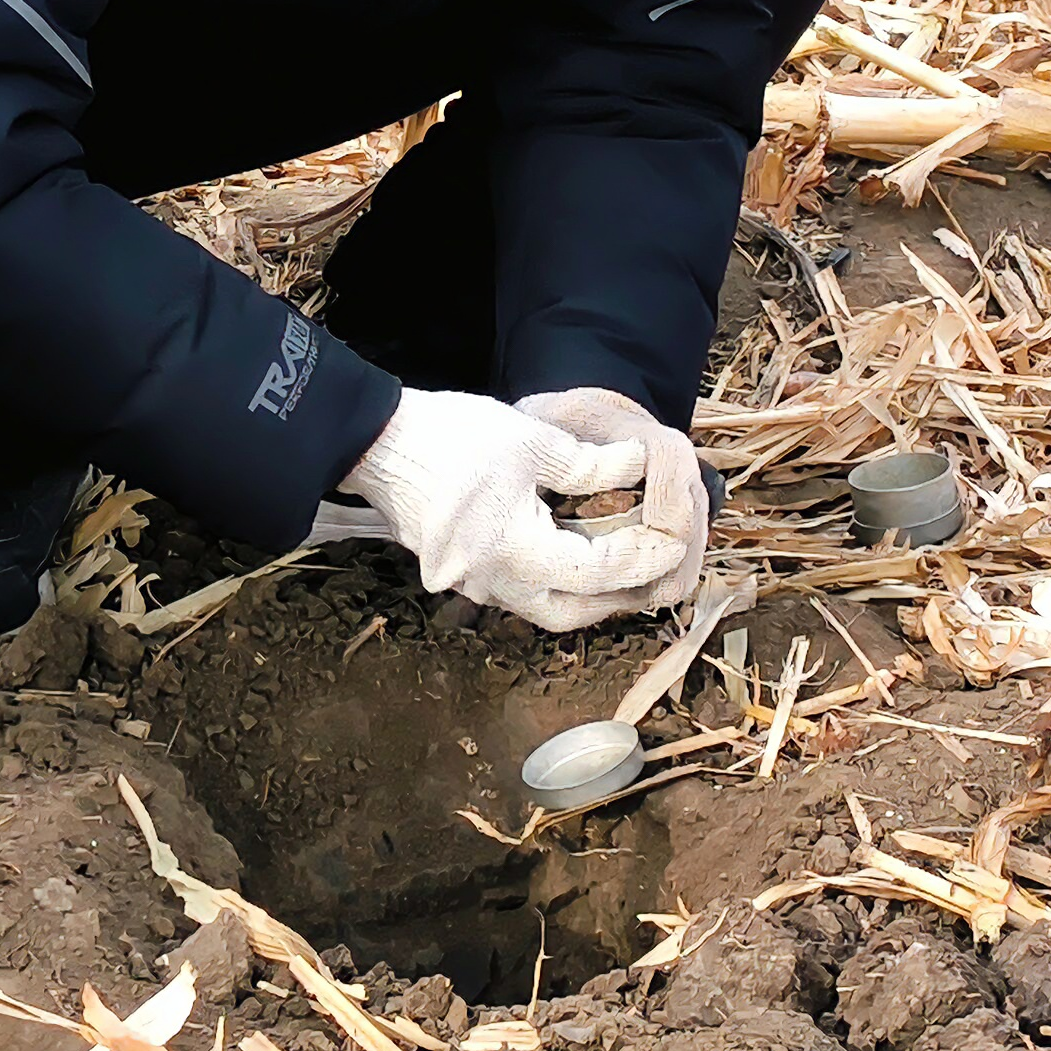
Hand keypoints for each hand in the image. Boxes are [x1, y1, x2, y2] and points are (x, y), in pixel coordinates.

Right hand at [337, 388, 687, 631]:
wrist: (375, 442)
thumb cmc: (450, 438)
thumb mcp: (532, 442)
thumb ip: (592, 464)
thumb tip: (641, 464)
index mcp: (515, 555)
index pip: (599, 571)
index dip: (644, 554)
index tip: (675, 538)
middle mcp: (492, 584)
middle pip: (572, 613)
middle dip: (618, 595)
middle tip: (656, 568)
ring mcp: (470, 583)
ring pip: (544, 606)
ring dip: (587, 589)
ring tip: (623, 560)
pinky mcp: (458, 571)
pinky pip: (518, 589)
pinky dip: (554, 575)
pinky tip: (574, 548)